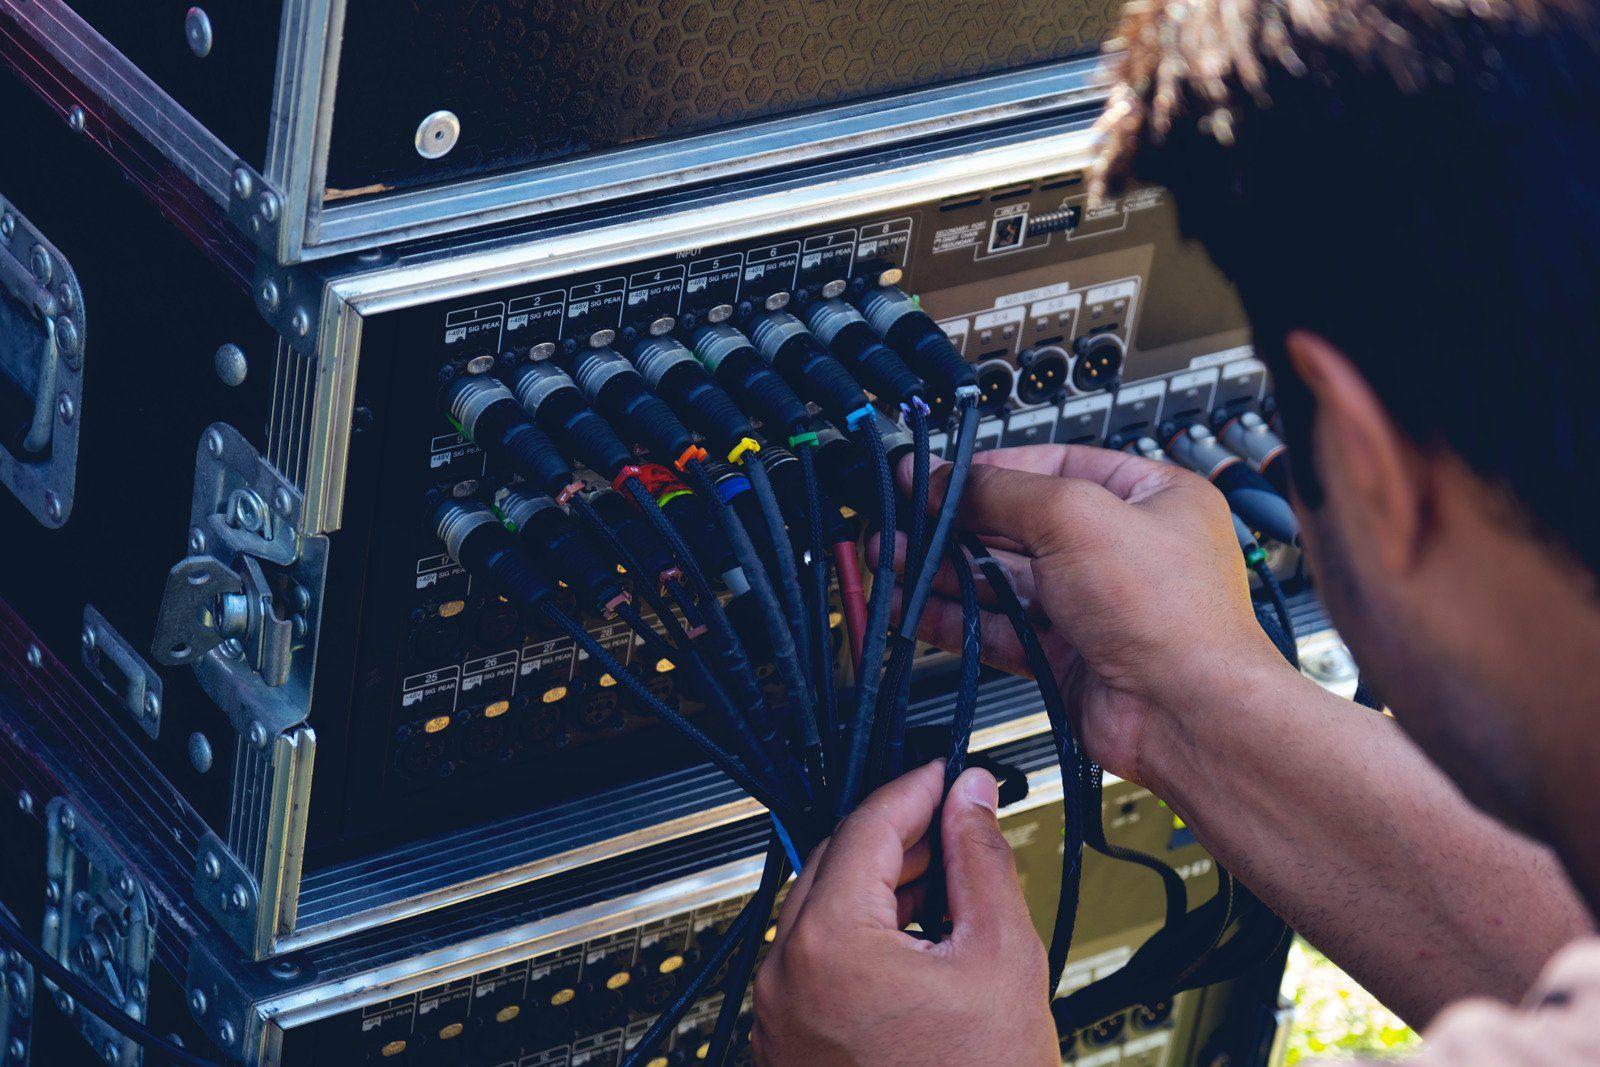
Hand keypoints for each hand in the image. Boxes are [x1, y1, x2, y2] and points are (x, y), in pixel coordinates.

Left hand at [751, 761, 1056, 1065]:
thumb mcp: (1000, 954)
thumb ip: (981, 858)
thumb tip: (971, 797)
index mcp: (828, 945)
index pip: (867, 826)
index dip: (917, 789)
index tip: (949, 775)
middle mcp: (784, 976)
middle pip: (835, 862)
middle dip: (896, 835)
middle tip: (953, 822)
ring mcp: (778, 1015)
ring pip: (820, 910)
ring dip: (877, 883)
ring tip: (943, 881)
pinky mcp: (785, 1043)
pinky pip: (812, 961)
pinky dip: (857, 933)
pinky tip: (912, 937)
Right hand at [880, 444, 1291, 787]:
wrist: (1187, 714)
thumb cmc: (1171, 615)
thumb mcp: (1075, 516)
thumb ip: (1001, 492)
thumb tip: (947, 478)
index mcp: (1148, 496)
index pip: (1052, 465)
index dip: (988, 470)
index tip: (934, 474)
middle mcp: (1122, 549)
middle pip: (1018, 524)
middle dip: (953, 523)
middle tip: (899, 519)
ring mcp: (1094, 606)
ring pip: (1001, 580)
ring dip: (943, 570)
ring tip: (890, 559)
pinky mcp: (1067, 656)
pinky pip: (999, 628)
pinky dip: (954, 617)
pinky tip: (914, 606)